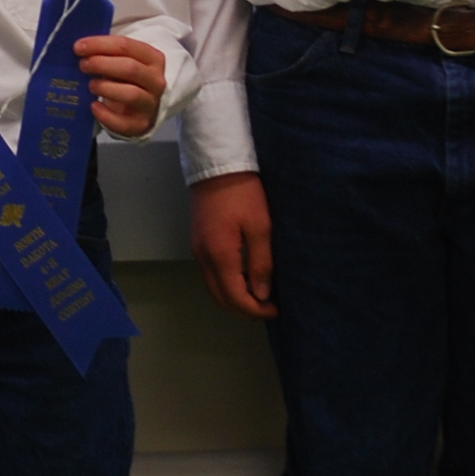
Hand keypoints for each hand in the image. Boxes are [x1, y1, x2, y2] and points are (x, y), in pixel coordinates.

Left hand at [73, 34, 166, 135]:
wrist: (142, 107)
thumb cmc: (128, 78)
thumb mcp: (123, 60)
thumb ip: (107, 53)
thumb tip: (80, 49)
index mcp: (153, 58)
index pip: (126, 46)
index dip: (99, 44)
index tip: (79, 47)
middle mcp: (156, 81)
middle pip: (130, 68)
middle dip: (101, 64)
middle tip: (83, 65)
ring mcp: (150, 104)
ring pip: (131, 94)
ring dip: (105, 87)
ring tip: (91, 85)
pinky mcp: (141, 124)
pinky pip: (123, 122)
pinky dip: (105, 115)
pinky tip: (94, 106)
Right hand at [190, 172, 275, 319]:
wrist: (218, 165)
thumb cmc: (244, 194)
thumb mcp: (260, 227)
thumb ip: (260, 264)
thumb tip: (260, 295)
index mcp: (219, 256)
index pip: (235, 298)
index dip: (256, 309)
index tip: (276, 309)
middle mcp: (203, 258)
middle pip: (220, 298)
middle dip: (244, 309)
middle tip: (268, 308)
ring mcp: (198, 250)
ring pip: (214, 287)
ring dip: (235, 297)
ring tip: (260, 295)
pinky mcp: (198, 242)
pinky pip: (212, 274)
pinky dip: (227, 283)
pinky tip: (245, 276)